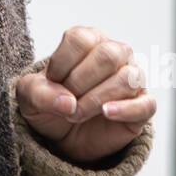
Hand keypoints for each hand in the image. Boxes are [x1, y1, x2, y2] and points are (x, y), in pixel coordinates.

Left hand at [15, 27, 155, 164]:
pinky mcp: (142, 106)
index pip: (80, 39)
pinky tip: (106, 113)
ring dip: (96, 100)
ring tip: (77, 113)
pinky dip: (125, 110)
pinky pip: (145, 104)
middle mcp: (115, 53)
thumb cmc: (50, 104)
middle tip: (66, 102)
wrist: (64, 137)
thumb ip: (39, 93)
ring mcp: (133, 79)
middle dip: (80, 82)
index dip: (61, 63)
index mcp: (89, 40)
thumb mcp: (30, 97)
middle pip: (108, 55)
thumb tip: (68, 102)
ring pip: (128, 78)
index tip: (52, 81)